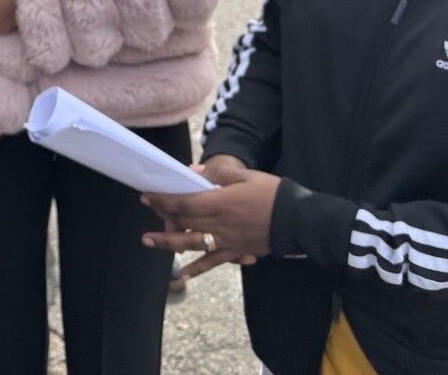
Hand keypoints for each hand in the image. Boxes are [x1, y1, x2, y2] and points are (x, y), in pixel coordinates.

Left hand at [140, 163, 281, 278]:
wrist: (300, 220)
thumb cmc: (273, 193)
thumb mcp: (246, 176)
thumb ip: (218, 174)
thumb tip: (193, 173)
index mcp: (222, 202)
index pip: (184, 202)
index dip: (164, 200)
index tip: (147, 195)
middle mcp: (221, 224)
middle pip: (184, 221)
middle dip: (162, 214)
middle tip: (147, 207)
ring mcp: (228, 241)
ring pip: (191, 243)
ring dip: (167, 242)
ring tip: (147, 240)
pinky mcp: (236, 252)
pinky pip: (213, 262)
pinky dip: (196, 269)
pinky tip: (181, 275)